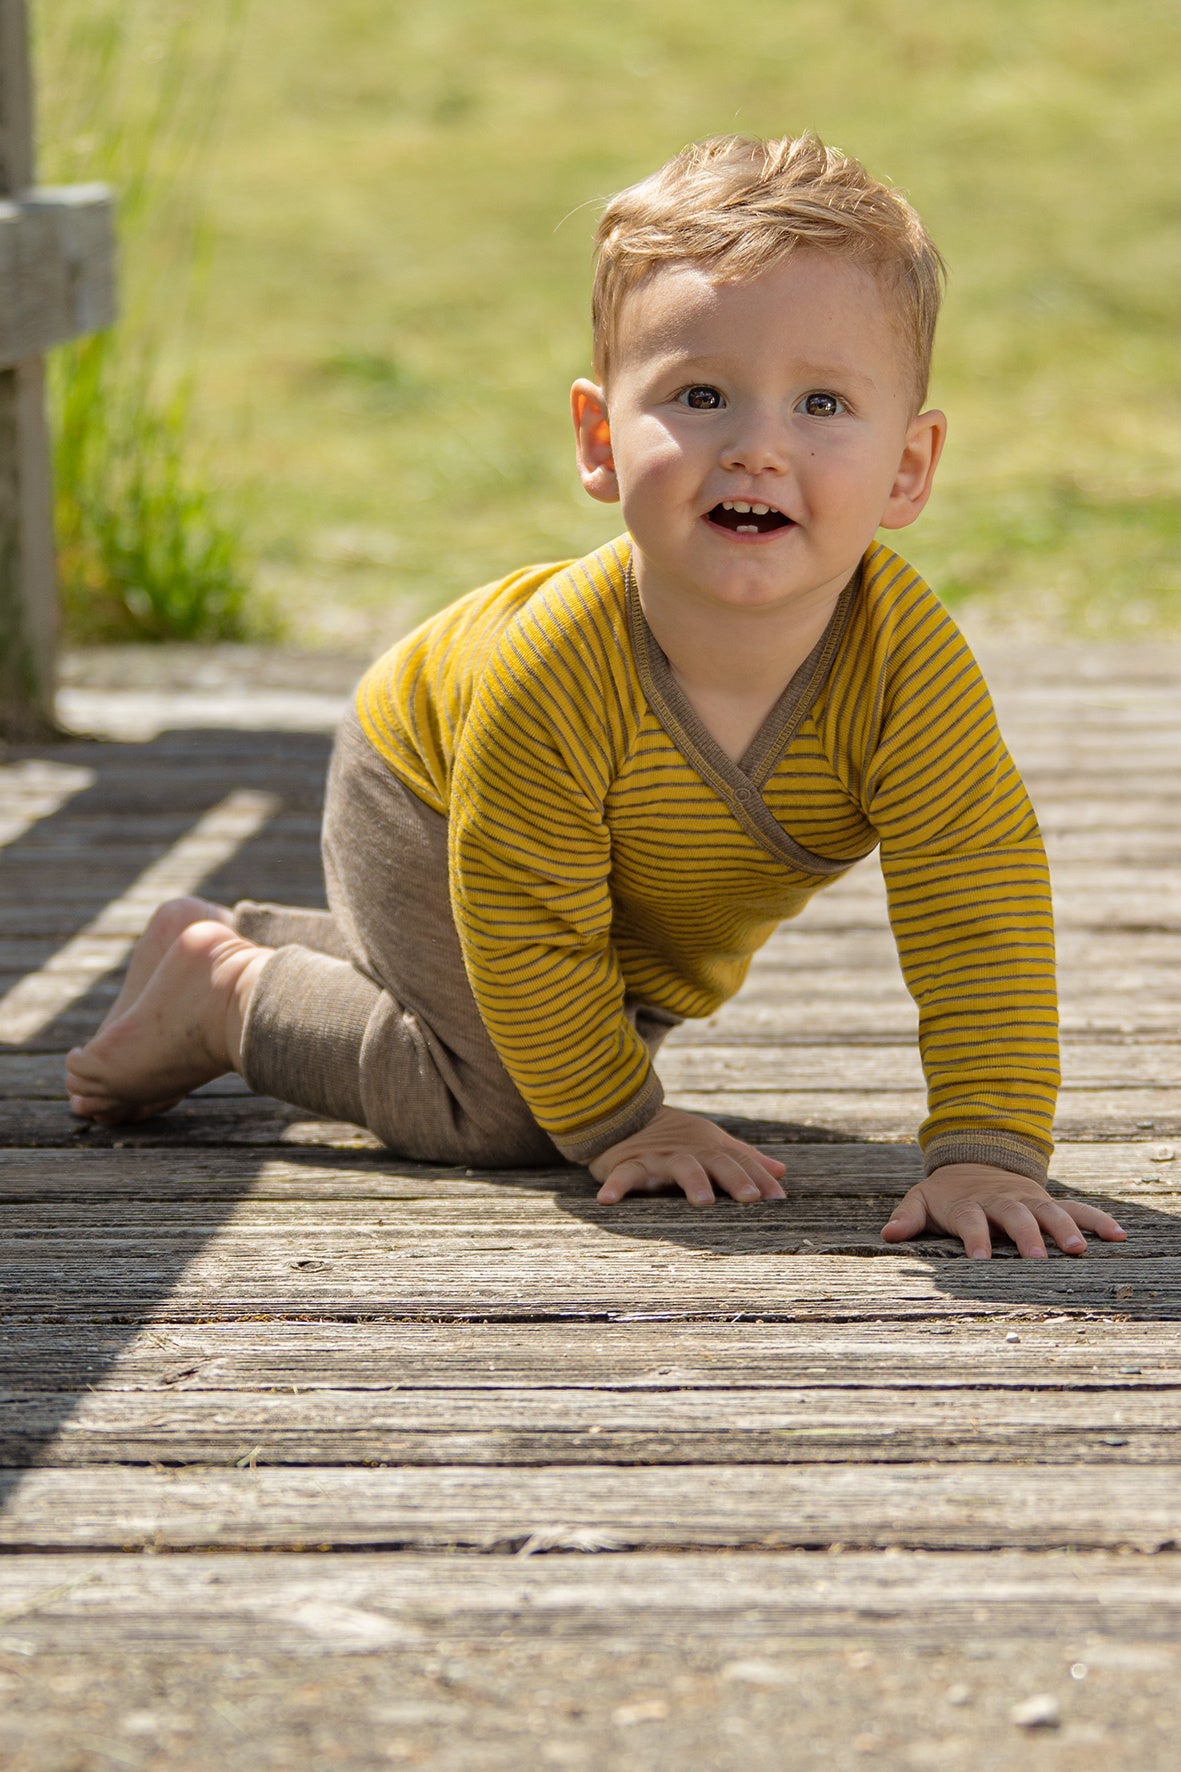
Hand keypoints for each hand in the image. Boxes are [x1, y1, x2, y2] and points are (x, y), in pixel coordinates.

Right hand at [590, 1106, 786, 1206]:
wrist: (625, 1115)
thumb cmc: (676, 1137)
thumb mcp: (712, 1143)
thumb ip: (745, 1158)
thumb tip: (782, 1170)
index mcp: (711, 1148)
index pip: (741, 1162)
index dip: (761, 1178)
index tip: (779, 1199)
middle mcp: (690, 1151)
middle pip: (717, 1162)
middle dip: (735, 1178)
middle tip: (750, 1198)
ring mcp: (660, 1157)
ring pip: (680, 1167)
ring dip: (694, 1181)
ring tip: (704, 1201)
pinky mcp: (629, 1162)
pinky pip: (624, 1175)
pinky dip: (616, 1186)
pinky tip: (607, 1201)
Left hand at [881, 1162, 1126, 1258]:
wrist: (976, 1160)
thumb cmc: (947, 1193)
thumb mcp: (921, 1199)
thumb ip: (907, 1216)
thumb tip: (888, 1235)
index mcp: (969, 1203)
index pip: (970, 1221)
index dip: (974, 1239)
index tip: (980, 1261)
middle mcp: (1002, 1200)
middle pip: (1015, 1216)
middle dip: (1027, 1236)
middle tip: (1038, 1259)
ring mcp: (1029, 1199)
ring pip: (1050, 1211)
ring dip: (1066, 1228)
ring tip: (1080, 1250)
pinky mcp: (1049, 1201)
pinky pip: (1078, 1208)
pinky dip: (1098, 1219)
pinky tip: (1119, 1235)